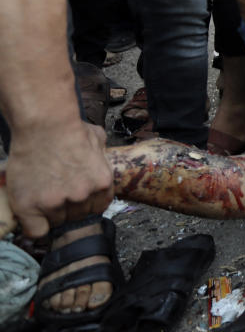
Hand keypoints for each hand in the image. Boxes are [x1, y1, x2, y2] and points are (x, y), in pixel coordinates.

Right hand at [6, 121, 111, 237]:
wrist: (43, 124)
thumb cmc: (69, 127)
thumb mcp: (97, 139)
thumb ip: (102, 154)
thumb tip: (101, 157)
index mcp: (102, 183)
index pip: (96, 210)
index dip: (84, 206)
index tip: (74, 201)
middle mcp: (82, 196)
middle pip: (76, 217)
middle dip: (67, 208)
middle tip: (55, 195)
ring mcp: (56, 202)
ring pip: (56, 223)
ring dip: (49, 214)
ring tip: (41, 196)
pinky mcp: (31, 206)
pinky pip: (37, 231)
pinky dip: (34, 226)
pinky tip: (31, 214)